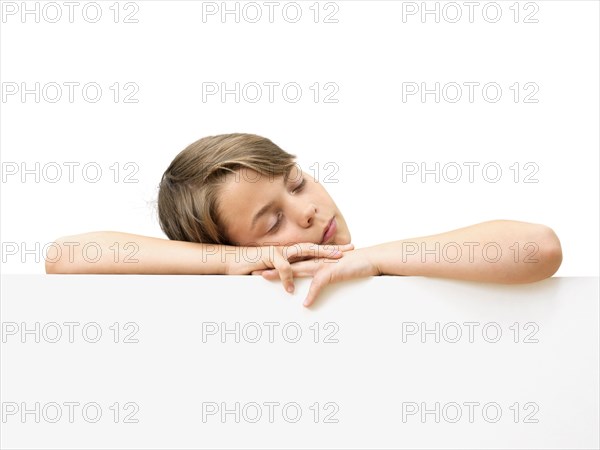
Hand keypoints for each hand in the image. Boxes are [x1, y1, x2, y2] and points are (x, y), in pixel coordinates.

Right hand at [229, 242, 354, 293]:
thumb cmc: (251, 266)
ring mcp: (278, 251)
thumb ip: (285, 271)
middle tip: (347, 251)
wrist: (232, 261)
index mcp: (288, 252)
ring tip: (331, 264)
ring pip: (303, 253)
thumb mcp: (272, 269)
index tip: (343, 250)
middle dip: (330, 249)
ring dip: (318, 257)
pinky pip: (284, 268)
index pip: (311, 250)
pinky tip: (290, 289)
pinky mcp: (269, 257)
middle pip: (313, 247)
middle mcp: (286, 250)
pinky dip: (288, 278)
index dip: (327, 250)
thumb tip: (296, 279)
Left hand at [253, 247, 380, 306]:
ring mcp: (323, 264)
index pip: (293, 261)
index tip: (264, 266)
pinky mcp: (332, 271)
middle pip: (289, 263)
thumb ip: (324, 274)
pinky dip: (311, 294)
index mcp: (316, 259)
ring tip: (267, 278)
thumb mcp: (336, 269)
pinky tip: (305, 303)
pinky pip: (319, 283)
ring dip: (282, 274)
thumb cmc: (355, 264)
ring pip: (298, 269)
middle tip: (255, 270)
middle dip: (272, 267)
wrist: (372, 258)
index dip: (278, 264)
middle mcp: (316, 260)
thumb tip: (317, 282)